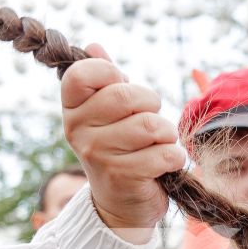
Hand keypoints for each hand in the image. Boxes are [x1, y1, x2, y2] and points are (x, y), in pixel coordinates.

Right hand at [62, 44, 184, 239]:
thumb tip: (93, 45)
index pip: (82, 73)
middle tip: (151, 122)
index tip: (123, 87)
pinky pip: (164, 154)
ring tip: (158, 145)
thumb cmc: (120, 148)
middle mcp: (78, 130)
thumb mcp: (108, 113)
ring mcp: (97, 154)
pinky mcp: (121, 176)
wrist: (120, 203)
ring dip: (166, 135)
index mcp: (72, 109)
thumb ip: (104, 80)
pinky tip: (163, 166)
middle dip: (151, 105)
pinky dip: (174, 158)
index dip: (111, 73)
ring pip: (150, 126)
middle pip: (125, 96)